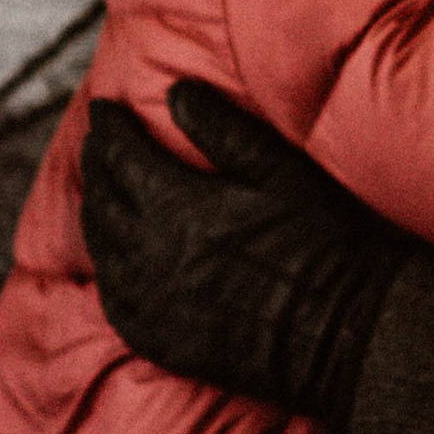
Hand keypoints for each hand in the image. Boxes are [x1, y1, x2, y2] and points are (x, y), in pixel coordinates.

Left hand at [79, 79, 403, 433]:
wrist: (339, 330)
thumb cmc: (320, 243)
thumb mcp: (279, 171)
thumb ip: (222, 129)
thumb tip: (177, 93)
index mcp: (177, 207)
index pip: (122, 157)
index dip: (109, 129)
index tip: (102, 110)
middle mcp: (150, 254)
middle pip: (103, 200)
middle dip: (95, 165)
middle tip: (96, 144)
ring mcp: (150, 302)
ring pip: (101, 249)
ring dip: (94, 214)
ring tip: (98, 193)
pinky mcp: (158, 340)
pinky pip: (113, 300)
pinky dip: (105, 270)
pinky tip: (112, 261)